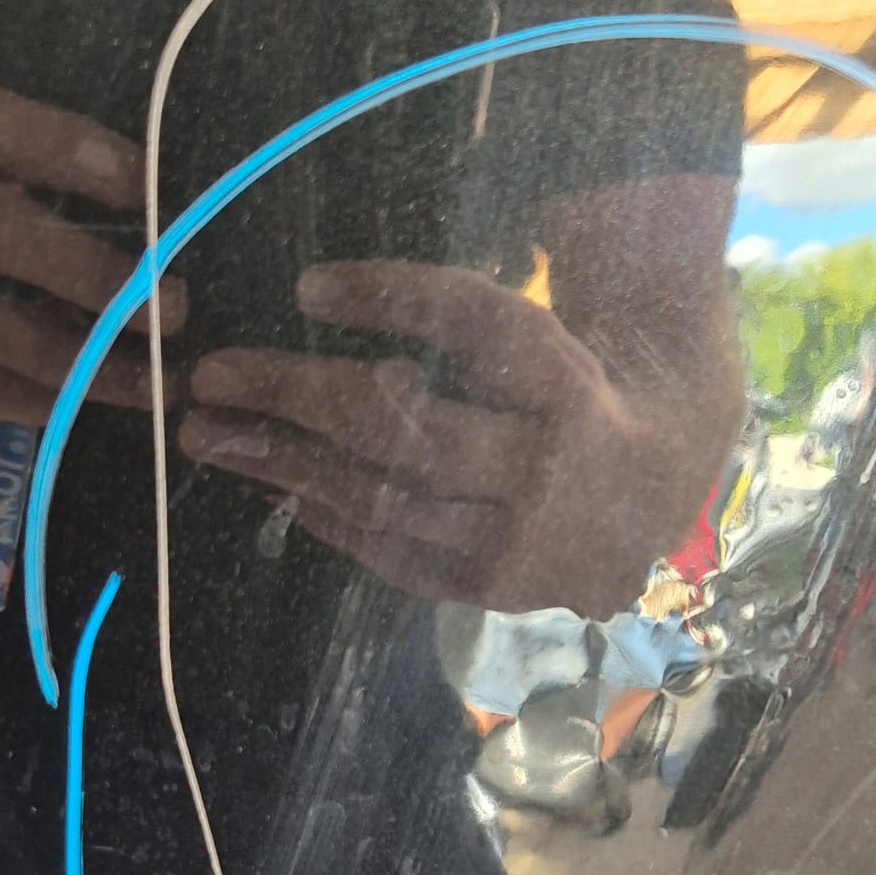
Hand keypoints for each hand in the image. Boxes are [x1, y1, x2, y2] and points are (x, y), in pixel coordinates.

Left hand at [179, 260, 699, 616]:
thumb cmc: (583, 388)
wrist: (664, 489)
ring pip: (387, 501)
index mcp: (575, 385)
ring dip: (287, 466)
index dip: (391, 299)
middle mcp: (552, 470)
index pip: (472, 326)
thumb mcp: (552, 331)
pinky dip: (335, 523)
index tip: (308, 284)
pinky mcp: (500, 590)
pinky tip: (283, 490)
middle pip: (407, 427)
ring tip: (213, 436)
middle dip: (298, 396)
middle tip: (211, 374)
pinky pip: (399, 559)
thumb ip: (463, 315)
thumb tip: (320, 291)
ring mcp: (526, 543)